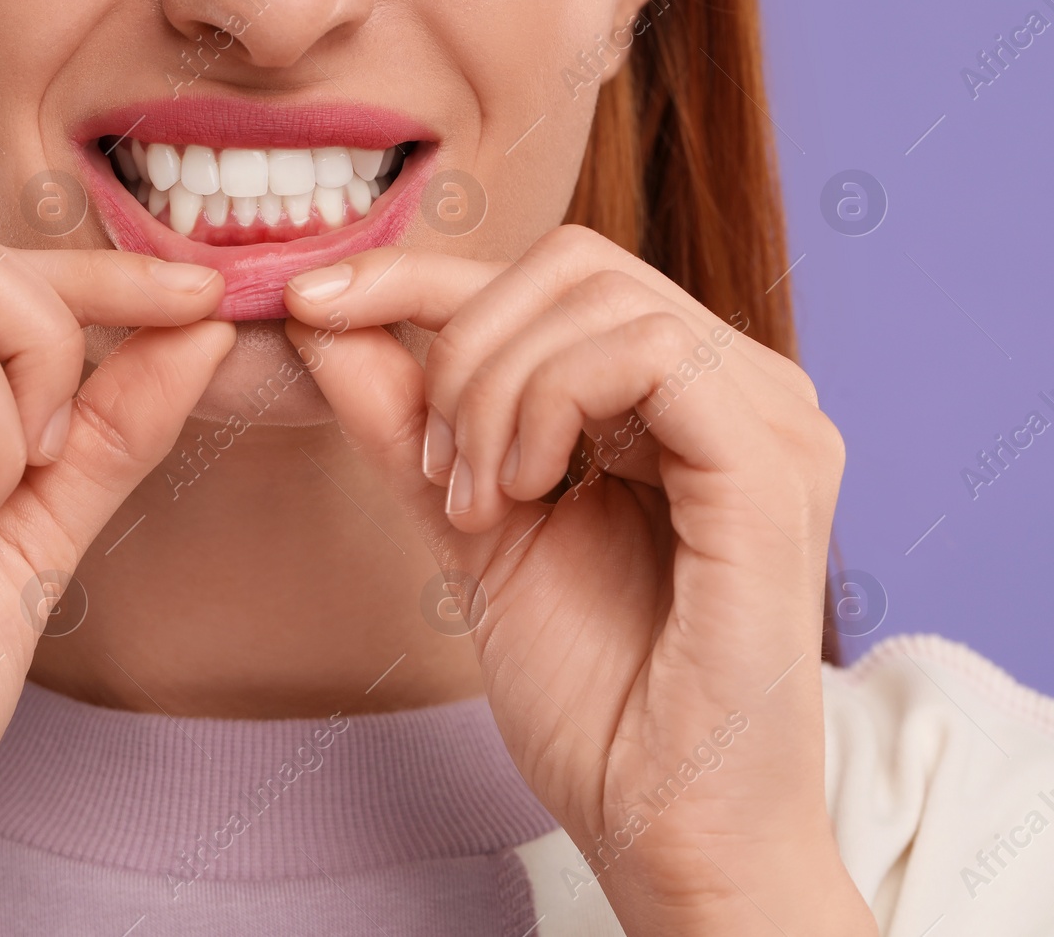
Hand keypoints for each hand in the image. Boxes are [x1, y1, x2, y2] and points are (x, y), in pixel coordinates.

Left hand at [284, 225, 875, 936]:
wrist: (659, 820)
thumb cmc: (592, 693)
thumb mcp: (471, 526)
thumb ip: (407, 422)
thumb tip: (326, 321)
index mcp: (680, 396)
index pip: (549, 278)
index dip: (419, 272)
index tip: (310, 301)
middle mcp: (739, 386)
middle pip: (572, 264)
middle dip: (460, 350)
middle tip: (438, 474)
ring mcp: (771, 418)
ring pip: (599, 298)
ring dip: (494, 390)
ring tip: (480, 505)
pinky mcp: (775, 463)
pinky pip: (646, 354)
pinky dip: (550, 405)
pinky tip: (526, 495)